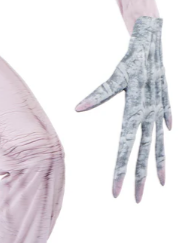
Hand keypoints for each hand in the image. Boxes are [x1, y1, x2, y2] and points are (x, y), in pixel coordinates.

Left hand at [76, 16, 171, 201]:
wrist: (152, 41)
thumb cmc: (132, 58)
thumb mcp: (116, 76)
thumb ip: (98, 94)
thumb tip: (78, 108)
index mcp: (135, 113)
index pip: (124, 149)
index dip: (119, 171)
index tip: (115, 192)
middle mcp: (148, 115)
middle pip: (142, 153)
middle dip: (139, 178)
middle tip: (136, 201)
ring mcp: (158, 110)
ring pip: (157, 144)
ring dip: (157, 164)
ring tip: (160, 184)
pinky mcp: (162, 102)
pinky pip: (163, 125)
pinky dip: (163, 137)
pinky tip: (166, 139)